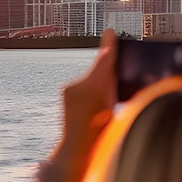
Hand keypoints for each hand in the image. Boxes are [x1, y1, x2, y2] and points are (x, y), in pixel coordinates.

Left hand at [45, 30, 117, 181]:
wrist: (76, 150)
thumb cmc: (100, 132)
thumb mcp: (112, 107)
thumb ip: (111, 82)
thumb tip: (114, 61)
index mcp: (95, 88)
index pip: (105, 61)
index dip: (110, 46)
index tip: (110, 30)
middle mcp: (79, 85)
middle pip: (99, 70)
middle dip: (108, 72)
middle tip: (114, 88)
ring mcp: (70, 88)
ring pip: (90, 79)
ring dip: (98, 85)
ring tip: (101, 105)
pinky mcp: (66, 91)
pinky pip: (82, 85)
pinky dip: (90, 91)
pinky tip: (92, 106)